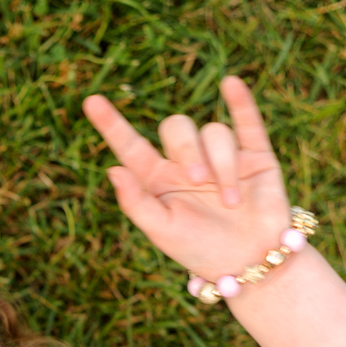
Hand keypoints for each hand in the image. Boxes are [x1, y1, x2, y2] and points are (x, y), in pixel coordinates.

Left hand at [82, 76, 291, 281]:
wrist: (250, 262)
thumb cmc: (199, 250)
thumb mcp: (162, 231)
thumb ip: (136, 202)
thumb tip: (113, 169)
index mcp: (157, 180)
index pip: (130, 146)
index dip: (111, 124)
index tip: (91, 101)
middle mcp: (185, 163)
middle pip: (177, 128)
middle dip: (187, 150)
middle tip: (199, 182)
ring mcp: (220, 156)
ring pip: (214, 132)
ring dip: (222, 163)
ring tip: (230, 202)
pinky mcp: (254, 155)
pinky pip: (246, 121)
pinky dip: (240, 102)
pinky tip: (230, 84)